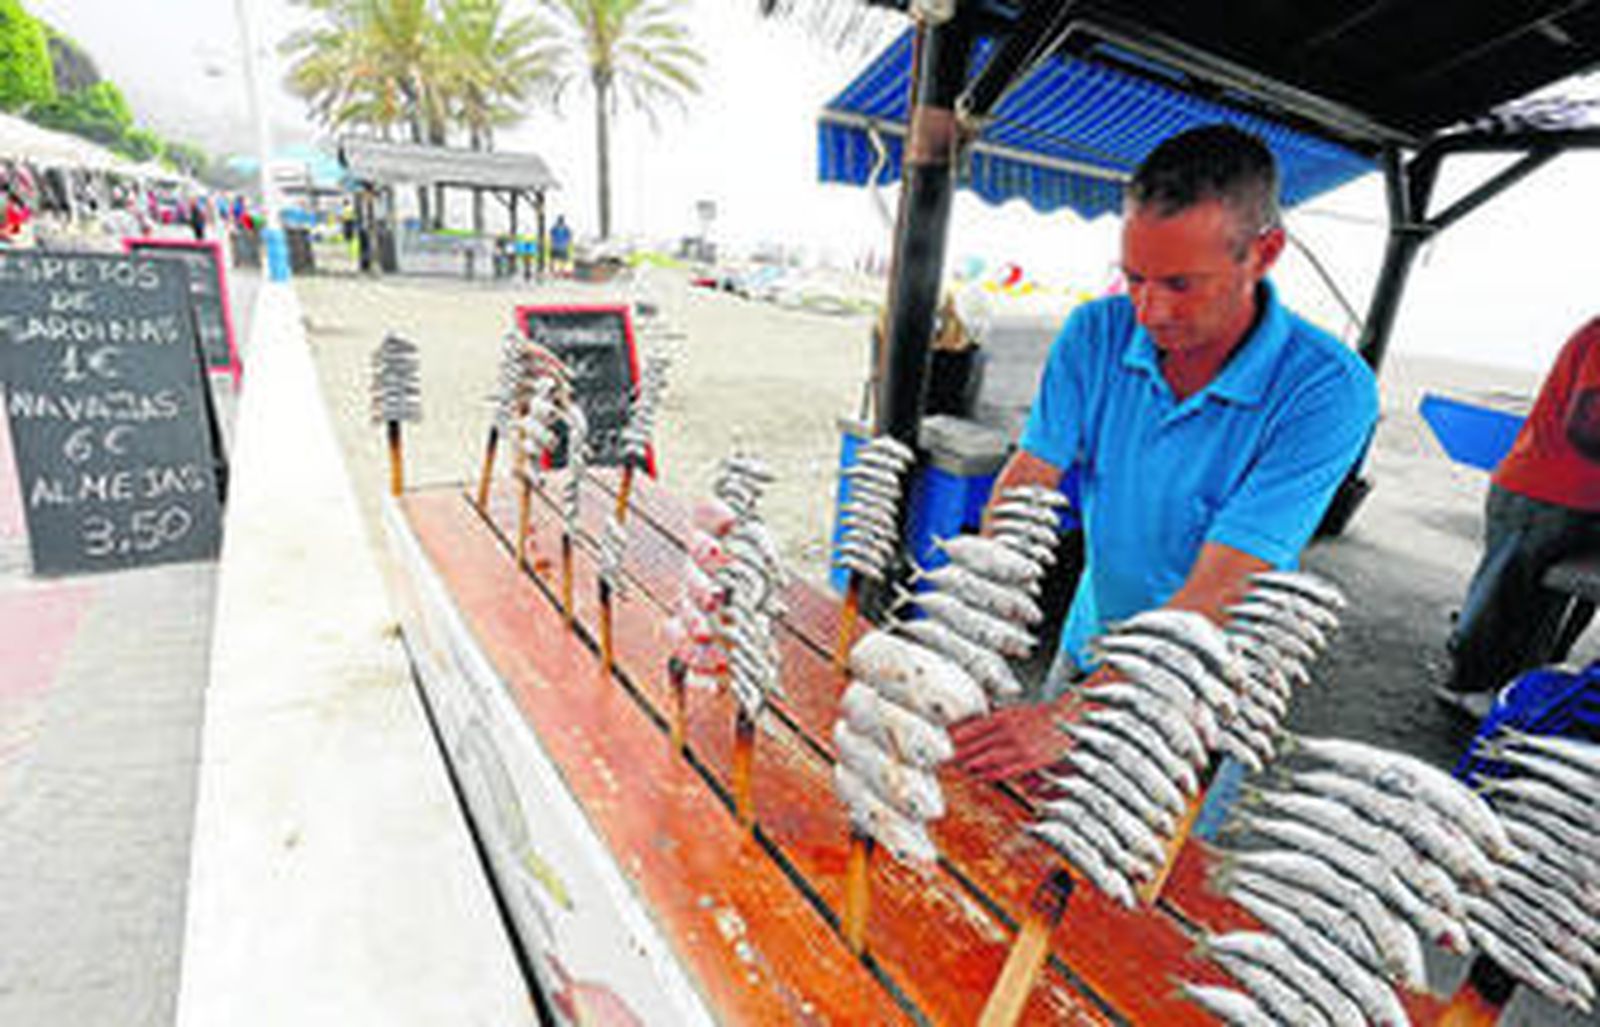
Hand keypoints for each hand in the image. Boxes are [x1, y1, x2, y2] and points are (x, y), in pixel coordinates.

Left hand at [950, 696, 1076, 781]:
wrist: (1071, 718)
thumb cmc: (1044, 716)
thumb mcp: (1017, 712)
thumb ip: (997, 720)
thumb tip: (976, 727)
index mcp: (1004, 717)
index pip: (973, 727)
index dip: (956, 736)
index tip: (942, 742)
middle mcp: (1007, 730)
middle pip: (975, 743)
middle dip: (957, 752)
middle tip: (941, 759)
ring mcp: (1017, 745)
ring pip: (986, 757)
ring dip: (969, 763)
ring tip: (954, 768)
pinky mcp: (1029, 759)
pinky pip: (1005, 769)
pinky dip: (990, 774)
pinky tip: (979, 777)